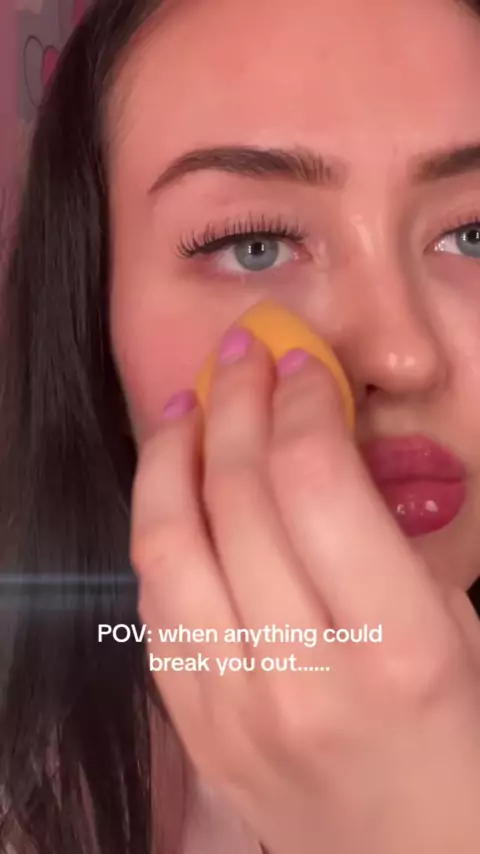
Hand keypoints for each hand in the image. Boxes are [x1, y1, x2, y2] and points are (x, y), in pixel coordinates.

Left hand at [131, 328, 479, 853]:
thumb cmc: (461, 739)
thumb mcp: (455, 627)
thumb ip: (383, 537)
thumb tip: (315, 443)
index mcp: (395, 645)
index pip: (316, 483)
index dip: (301, 401)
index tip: (299, 363)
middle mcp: (304, 675)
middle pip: (238, 498)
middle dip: (236, 402)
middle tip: (241, 356)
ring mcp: (233, 709)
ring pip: (168, 545)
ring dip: (170, 456)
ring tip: (186, 406)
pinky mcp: (193, 730)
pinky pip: (154, 604)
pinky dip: (159, 529)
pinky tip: (174, 489)